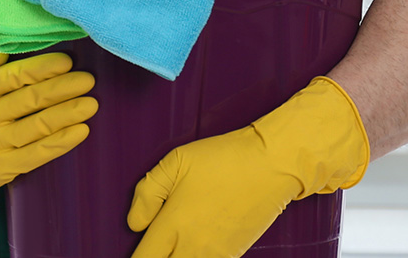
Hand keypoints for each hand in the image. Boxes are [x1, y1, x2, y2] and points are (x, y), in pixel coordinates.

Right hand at [0, 46, 95, 224]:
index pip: (11, 77)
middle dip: (61, 89)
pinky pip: (37, 154)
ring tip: (91, 103)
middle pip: (28, 101)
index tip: (67, 61)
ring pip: (36, 127)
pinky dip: (62, 142)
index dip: (41, 68)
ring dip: (67, 114)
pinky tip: (81, 130)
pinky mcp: (1, 169)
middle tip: (88, 80)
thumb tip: (3, 36)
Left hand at [127, 77, 367, 257]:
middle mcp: (193, 246)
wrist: (272, 165)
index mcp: (174, 225)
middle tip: (155, 249)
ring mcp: (215, 254)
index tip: (137, 251)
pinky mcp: (233, 254)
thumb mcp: (177, 161)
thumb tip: (135, 223)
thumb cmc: (225, 159)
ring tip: (174, 247)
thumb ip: (148, 192)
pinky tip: (192, 248)